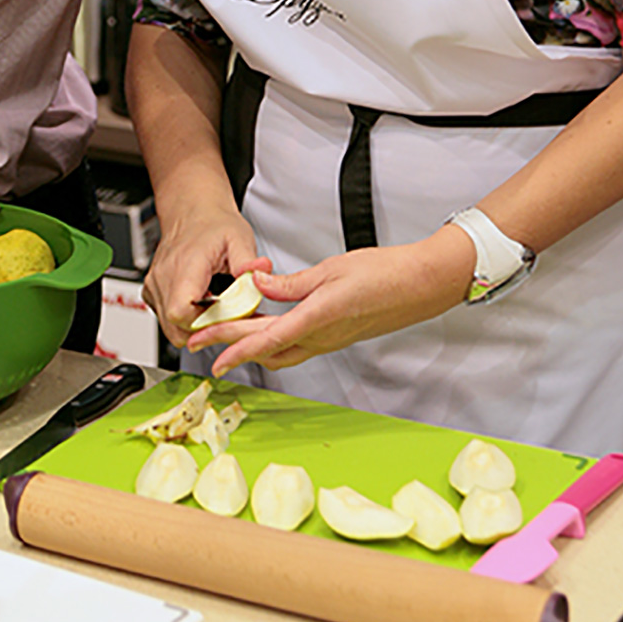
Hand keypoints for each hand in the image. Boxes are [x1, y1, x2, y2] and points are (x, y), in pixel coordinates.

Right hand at [142, 204, 271, 349]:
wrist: (194, 211)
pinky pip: (166, 320)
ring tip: (215, 304)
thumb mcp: (239, 237)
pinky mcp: (152, 292)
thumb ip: (248, 260)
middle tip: (226, 311)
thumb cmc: (214, 224)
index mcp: (184, 266)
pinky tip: (202, 301)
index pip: (181, 313)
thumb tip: (261, 271)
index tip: (226, 313)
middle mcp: (163, 278)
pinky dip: (186, 319)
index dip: (206, 322)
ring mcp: (155, 286)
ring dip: (196, 325)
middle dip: (205, 329)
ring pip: (171, 329)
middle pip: (176, 328)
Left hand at [190, 226, 475, 375]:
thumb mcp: (331, 268)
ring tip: (229, 337)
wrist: (421, 285)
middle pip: (266, 349)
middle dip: (231, 346)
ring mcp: (329, 341)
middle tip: (202, 341)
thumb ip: (291, 282)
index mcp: (317, 319)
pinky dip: (275, 342)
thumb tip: (258, 284)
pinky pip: (298, 346)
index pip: (264, 339)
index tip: (207, 350)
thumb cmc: (384, 273)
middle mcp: (321, 338)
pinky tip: (267, 329)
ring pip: (281, 353)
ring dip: (253, 347)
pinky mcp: (337, 338)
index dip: (232, 347)